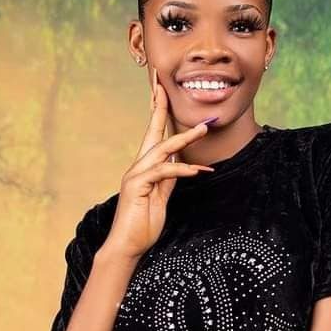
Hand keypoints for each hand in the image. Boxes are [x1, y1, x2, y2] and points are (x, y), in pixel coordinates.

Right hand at [102, 65, 215, 260]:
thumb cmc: (143, 224)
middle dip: (160, 106)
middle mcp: (138, 166)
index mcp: (145, 167)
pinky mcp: (138, 186)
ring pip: (162, 149)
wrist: (127, 246)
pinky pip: (163, 172)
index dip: (157, 110)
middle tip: (166, 84)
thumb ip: (169, 179)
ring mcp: (136, 175)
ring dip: (185, 138)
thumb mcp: (161, 198)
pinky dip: (181, 170)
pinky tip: (198, 172)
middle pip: (152, 131)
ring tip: (204, 129)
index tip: (161, 89)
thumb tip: (181, 164)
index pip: (152, 134)